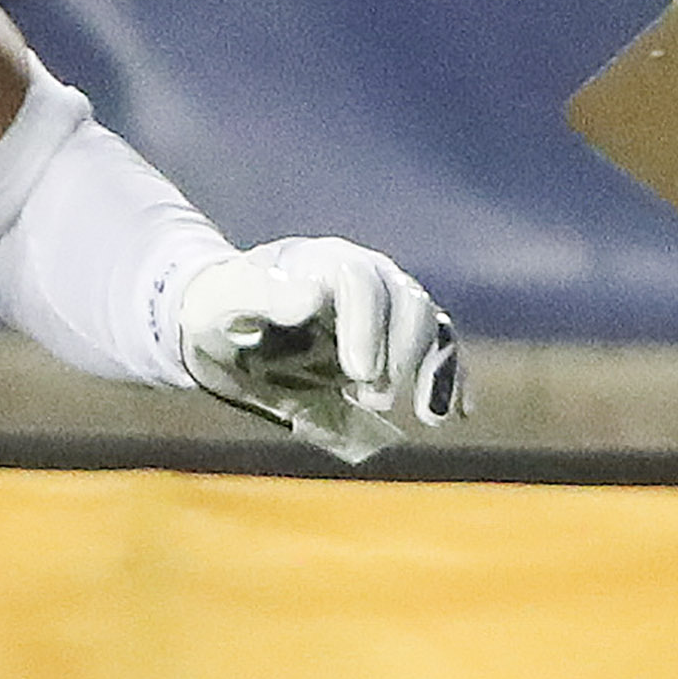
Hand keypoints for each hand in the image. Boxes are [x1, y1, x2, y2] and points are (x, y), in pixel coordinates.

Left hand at [177, 239, 465, 463]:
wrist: (225, 328)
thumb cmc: (219, 311)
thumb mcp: (223, 303)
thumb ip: (262, 297)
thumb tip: (311, 298)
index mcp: (321, 262)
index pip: (358, 281)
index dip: (366, 324)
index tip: (358, 373)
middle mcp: (363, 276)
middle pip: (405, 300)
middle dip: (399, 352)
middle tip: (373, 399)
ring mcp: (383, 308)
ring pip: (429, 323)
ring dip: (433, 369)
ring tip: (427, 416)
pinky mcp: (394, 341)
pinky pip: (437, 351)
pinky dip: (451, 379)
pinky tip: (458, 413)